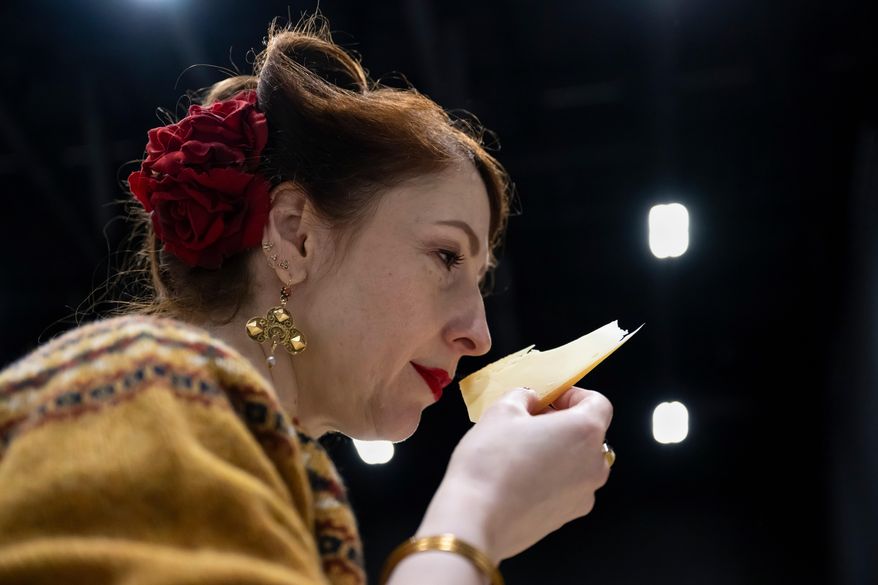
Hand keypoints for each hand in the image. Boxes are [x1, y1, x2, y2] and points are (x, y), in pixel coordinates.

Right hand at [436, 386, 612, 561]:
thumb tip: (529, 400)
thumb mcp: (501, 411)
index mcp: (584, 431)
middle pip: (588, 434)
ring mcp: (583, 494)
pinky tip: (520, 477)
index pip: (598, 403)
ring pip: (578, 462)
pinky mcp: (567, 517)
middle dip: (562, 423)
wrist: (476, 519)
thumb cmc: (491, 463)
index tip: (551, 398)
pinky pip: (567, 487)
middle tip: (530, 421)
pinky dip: (551, 477)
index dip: (573, 395)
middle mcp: (593, 464)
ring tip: (521, 450)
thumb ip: (522, 397)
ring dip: (557, 451)